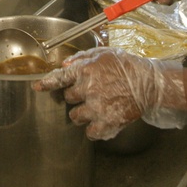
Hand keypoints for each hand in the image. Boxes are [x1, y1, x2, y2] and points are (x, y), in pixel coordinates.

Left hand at [33, 47, 186, 139]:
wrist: (149, 83)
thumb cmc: (127, 66)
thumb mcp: (103, 54)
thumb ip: (81, 58)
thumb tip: (64, 64)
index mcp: (86, 71)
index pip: (59, 78)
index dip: (46, 83)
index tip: (36, 87)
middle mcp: (88, 89)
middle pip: (68, 98)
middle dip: (75, 96)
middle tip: (89, 92)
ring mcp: (97, 108)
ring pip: (75, 116)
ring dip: (81, 113)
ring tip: (95, 107)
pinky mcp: (107, 122)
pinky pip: (90, 132)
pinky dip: (93, 129)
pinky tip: (101, 121)